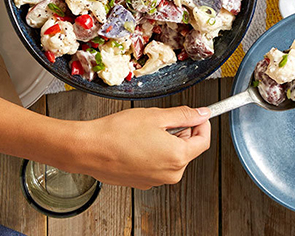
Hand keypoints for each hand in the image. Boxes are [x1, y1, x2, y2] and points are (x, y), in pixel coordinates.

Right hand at [63, 106, 210, 188]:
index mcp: (177, 157)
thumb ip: (184, 115)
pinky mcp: (144, 181)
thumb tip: (202, 114)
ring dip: (166, 140)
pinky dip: (154, 151)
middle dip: (181, 130)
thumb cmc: (119, 132)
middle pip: (188, 148)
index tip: (197, 114)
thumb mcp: (156, 116)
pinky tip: (138, 142)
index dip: (202, 123)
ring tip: (146, 130)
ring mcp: (156, 180)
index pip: (204, 140)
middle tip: (162, 118)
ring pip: (172, 155)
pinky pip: (158, 163)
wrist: (90, 149)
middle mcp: (170, 174)